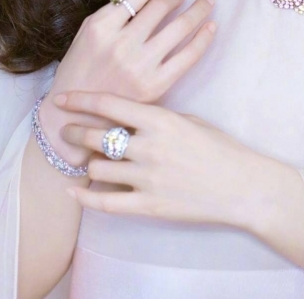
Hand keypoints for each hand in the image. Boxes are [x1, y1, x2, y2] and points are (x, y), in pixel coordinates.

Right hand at [38, 0, 216, 165]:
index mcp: (100, 25)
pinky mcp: (155, 86)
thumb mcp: (87, 35)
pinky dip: (203, 38)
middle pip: (162, 5)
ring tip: (207, 1)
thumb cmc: (80, 72)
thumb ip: (113, 14)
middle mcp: (121, 42)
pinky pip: (187, 56)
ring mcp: (139, 64)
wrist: (72, 121)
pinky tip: (211, 27)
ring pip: (179, 26)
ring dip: (198, 9)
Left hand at [55, 90, 281, 229]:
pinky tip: (74, 191)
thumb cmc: (219, 148)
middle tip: (66, 130)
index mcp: (160, 119)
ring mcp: (147, 178)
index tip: (62, 97)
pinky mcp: (148, 206)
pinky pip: (106, 202)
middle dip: (74, 131)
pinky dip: (85, 197)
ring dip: (86, 162)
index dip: (81, 100)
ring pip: (98, 168)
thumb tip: (126, 114)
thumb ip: (155, 117)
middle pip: (96, 135)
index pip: (109, 104)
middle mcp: (148, 146)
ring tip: (83, 159)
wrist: (241, 185)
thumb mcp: (187, 120)